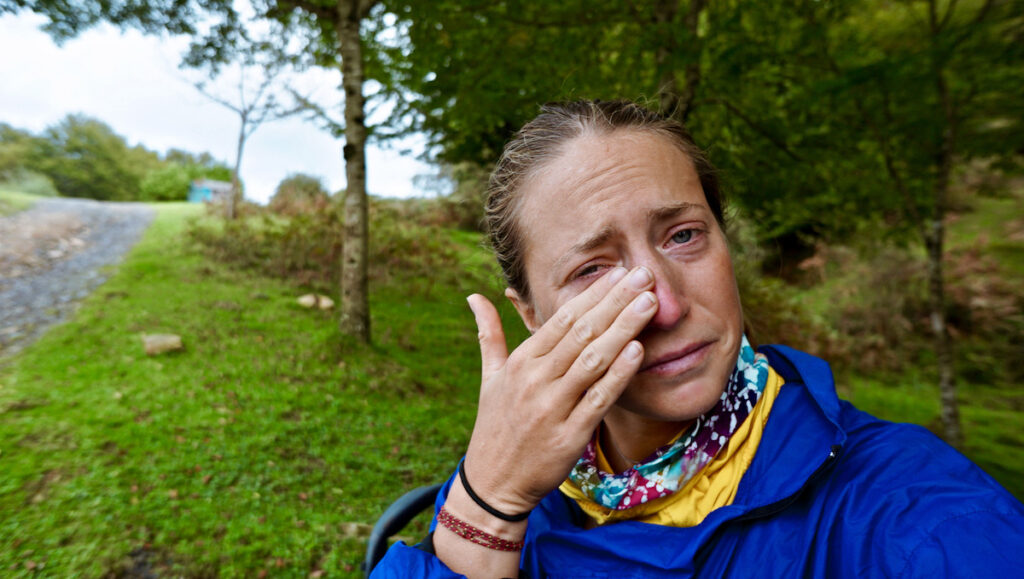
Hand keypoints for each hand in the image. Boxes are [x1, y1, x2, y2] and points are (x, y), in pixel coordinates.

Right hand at [462, 266, 657, 514]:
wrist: (495, 482)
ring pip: (593, 360)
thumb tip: (474, 296)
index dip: (593, 294)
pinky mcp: (569, 436)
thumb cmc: (495, 425)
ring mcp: (552, 408)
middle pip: (582, 332)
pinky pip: (598, 399)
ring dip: (624, 329)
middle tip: (644, 276)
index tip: (619, 273)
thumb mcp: (488, 377)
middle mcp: (535, 381)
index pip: (562, 319)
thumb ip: (489, 334)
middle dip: (615, 302)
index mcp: (520, 363)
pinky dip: (619, 374)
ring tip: (649, 303)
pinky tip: (638, 350)